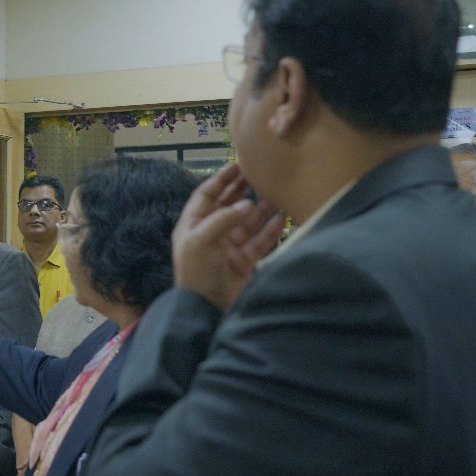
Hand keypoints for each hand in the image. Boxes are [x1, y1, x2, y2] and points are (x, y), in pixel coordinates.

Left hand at [172, 163, 283, 311]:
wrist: (206, 311)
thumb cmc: (196, 274)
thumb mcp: (201, 241)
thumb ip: (223, 219)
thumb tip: (247, 205)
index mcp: (193, 225)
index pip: (206, 195)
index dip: (221, 179)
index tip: (237, 164)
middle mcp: (211, 233)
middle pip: (229, 205)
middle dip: (243, 189)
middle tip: (259, 172)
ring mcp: (229, 247)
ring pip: (249, 221)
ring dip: (262, 207)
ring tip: (276, 191)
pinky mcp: (245, 261)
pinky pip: (261, 240)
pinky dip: (272, 228)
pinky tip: (283, 214)